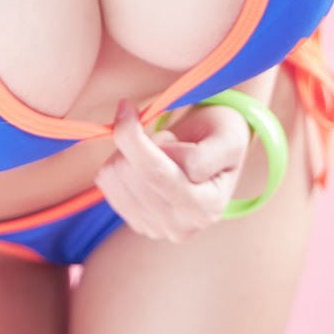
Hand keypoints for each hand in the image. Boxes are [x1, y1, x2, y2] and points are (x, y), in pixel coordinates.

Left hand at [97, 98, 252, 242]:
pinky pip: (105, 184)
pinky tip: (143, 164)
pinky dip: (117, 163)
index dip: (134, 133)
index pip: (155, 171)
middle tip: (162, 138)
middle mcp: (181, 227)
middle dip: (135, 142)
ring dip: (126, 153)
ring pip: (113, 178)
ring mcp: (157, 229)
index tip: (127, 104)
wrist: (214, 151)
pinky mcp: (136, 222)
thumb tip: (165, 155)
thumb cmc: (220, 136)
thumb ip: (203, 153)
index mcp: (207, 208)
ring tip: (157, 152)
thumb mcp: (228, 137)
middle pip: (129, 174)